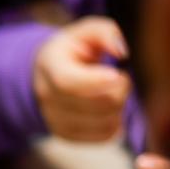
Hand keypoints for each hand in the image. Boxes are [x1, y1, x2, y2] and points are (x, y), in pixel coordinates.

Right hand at [33, 17, 131, 141]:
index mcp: (50, 67)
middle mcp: (47, 97)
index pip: (68, 82)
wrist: (47, 75)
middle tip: (122, 77)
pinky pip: (104, 136)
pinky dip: (115, 123)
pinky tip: (110, 108)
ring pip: (103, 123)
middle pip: (95, 104)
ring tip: (114, 92)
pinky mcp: (67, 136)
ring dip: (119, 107)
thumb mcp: (86, 32)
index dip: (95, 81)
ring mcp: (55, 120)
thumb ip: (105, 33)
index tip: (118, 74)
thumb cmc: (73, 49)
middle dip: (120, 90)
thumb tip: (122, 52)